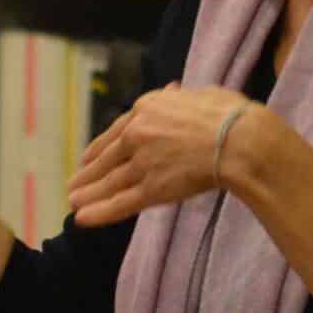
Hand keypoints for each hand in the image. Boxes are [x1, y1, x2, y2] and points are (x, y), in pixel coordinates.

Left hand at [68, 85, 262, 226]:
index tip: (89, 157)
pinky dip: (100, 212)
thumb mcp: (200, 95)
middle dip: (89, 173)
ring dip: (89, 194)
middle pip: (108, 158)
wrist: (240, 139)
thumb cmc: (230, 115)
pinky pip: (122, 203)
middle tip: (74, 184)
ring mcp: (143, 162)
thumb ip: (181, 99)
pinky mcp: (153, 188)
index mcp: (147, 108)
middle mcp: (138, 134)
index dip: (101, 147)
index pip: (117, 131)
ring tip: (73, 202)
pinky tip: (82, 218)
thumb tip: (179, 94)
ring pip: (110, 182)